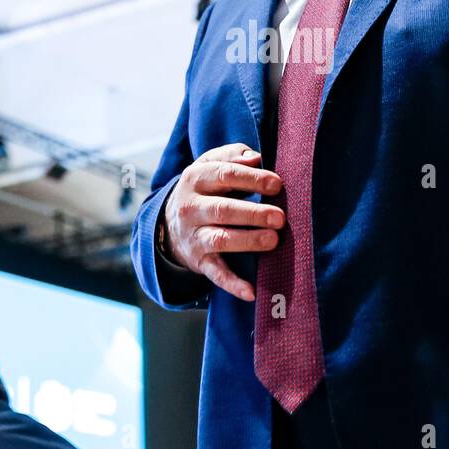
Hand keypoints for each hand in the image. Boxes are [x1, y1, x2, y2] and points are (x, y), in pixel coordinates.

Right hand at [163, 143, 283, 301]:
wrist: (169, 224)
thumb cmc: (204, 189)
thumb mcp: (210, 165)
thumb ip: (232, 156)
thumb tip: (255, 157)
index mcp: (195, 178)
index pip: (225, 175)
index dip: (252, 179)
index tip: (277, 185)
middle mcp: (191, 208)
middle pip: (223, 209)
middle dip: (253, 213)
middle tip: (280, 217)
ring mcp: (194, 236)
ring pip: (220, 239)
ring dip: (247, 241)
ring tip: (272, 240)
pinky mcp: (199, 261)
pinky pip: (216, 274)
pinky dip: (233, 284)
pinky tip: (251, 292)